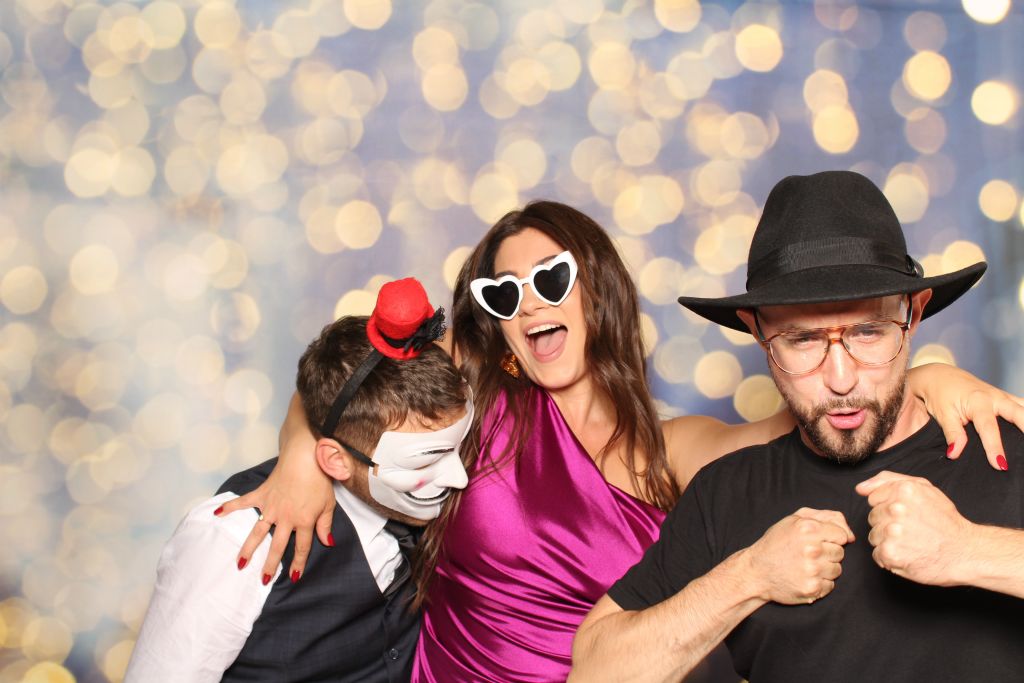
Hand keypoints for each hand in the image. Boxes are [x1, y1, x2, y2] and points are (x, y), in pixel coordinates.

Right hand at [217, 443, 334, 581]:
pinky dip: (231, 507)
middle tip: (262, 580)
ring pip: (257, 532)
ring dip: (248, 548)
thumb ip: (326, 525)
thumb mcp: (329, 504)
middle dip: (269, 565)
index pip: (302, 547)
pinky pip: (244, 503)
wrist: (306, 456)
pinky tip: (218, 514)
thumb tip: (327, 543)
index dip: (297, 564)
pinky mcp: (262, 494)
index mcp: (304, 521)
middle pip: (277, 546)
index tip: (292, 577)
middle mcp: (286, 518)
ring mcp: (271, 507)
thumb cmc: (320, 479)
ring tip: (240, 564)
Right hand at [744, 508, 854, 604]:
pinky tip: (804, 577)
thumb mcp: (794, 520)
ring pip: (837, 569)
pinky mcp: (813, 588)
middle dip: (827, 553)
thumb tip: (850, 535)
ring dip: (825, 569)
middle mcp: (812, 548)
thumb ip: (826, 517)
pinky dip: (820, 583)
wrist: (756, 571)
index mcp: (808, 528)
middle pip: (840, 552)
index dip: (830, 538)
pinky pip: (830, 586)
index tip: (817, 541)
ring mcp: (813, 570)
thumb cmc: (776, 544)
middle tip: (808, 554)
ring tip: (806, 566)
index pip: (841, 535)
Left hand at [855, 470, 972, 585]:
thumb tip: (860, 488)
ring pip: (873, 536)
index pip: (873, 498)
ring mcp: (892, 532)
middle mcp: (896, 509)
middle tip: (912, 530)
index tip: (906, 514)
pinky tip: (908, 554)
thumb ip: (888, 480)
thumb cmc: (944, 520)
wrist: (965, 551)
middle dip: (888, 524)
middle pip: (873, 517)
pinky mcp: (890, 553)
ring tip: (911, 542)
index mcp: (903, 490)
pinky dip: (890, 558)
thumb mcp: (923, 488)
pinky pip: (877, 554)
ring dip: (888, 541)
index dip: (888, 507)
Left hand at [907, 362, 1023, 468]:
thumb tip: (954, 453)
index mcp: (978, 401)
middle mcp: (995, 397)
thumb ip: (952, 434)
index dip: (994, 447)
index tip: (1000, 465)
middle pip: (1019, 414)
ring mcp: (1002, 396)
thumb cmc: (940, 395)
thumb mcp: (943, 414)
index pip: (989, 428)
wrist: (940, 375)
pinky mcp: (1005, 398)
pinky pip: (1022, 406)